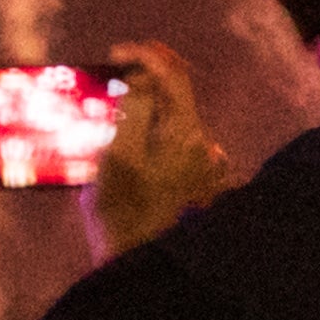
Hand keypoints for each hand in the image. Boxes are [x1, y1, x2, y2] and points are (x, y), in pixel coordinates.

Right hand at [89, 39, 230, 257]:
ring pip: (178, 115)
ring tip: (121, 98)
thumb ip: (136, 111)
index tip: (115, 54)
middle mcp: (204, 143)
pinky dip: (157, 124)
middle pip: (180, 92)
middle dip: (150, 73)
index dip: (145, 55)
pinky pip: (178, 138)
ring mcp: (203, 162)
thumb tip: (145, 78)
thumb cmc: (123, 212)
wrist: (144, 265)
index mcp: (187, 132)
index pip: (173, 75)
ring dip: (153, 99)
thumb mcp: (119, 156)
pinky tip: (136, 132)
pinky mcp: (197, 178)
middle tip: (120, 65)